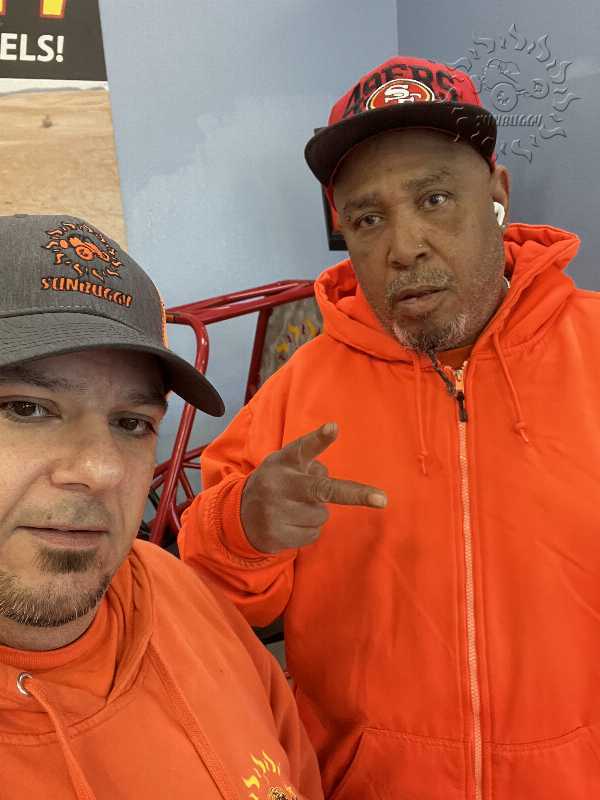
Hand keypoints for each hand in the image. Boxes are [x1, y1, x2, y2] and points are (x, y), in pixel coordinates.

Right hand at [241, 423, 386, 553]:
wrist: (237, 516)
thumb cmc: (274, 483)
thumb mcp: (285, 462)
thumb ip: (307, 456)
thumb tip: (326, 472)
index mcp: (283, 462)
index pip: (303, 447)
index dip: (319, 438)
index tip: (334, 428)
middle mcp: (278, 484)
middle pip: (324, 490)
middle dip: (356, 494)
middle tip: (382, 499)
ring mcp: (276, 511)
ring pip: (321, 516)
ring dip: (315, 514)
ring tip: (294, 509)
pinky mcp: (276, 535)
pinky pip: (313, 534)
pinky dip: (307, 530)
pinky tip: (290, 523)